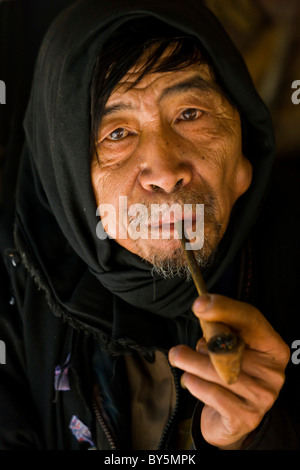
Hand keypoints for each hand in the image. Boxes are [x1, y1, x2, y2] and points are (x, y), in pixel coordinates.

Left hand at [168, 294, 289, 448]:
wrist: (229, 418)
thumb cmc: (228, 372)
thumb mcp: (229, 345)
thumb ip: (221, 325)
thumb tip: (202, 305)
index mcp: (273, 347)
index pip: (251, 319)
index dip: (224, 309)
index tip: (199, 305)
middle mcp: (273, 372)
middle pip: (231, 348)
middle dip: (200, 346)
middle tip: (178, 350)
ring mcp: (263, 397)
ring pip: (218, 372)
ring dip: (191, 364)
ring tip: (178, 359)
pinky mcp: (246, 417)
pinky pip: (213, 394)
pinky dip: (195, 384)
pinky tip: (189, 380)